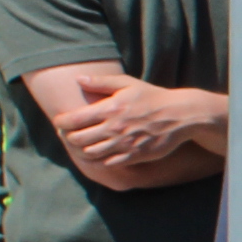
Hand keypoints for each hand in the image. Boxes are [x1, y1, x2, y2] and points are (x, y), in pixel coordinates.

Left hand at [51, 72, 215, 176]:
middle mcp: (114, 128)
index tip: (60, 122)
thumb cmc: (152, 97)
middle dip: (68, 137)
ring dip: (82, 150)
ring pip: (90, 153)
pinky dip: (99, 160)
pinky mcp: (134, 156)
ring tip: (82, 144)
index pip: (73, 119)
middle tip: (68, 134)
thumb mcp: (128, 84)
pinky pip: (108, 163)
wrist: (180, 115)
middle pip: (78, 139)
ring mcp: (124, 144)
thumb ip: (101, 82)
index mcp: (109, 109)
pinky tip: (99, 154)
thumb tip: (79, 78)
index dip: (61, 122)